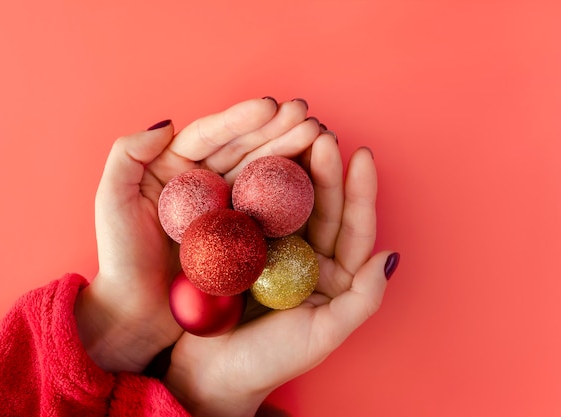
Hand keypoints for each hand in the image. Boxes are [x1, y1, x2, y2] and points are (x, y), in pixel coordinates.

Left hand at [75, 97, 319, 371]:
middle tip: (308, 116)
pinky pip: (270, 210)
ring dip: (292, 152)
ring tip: (320, 134)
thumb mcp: (112, 202)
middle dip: (277, 129)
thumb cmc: (120, 260)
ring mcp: (227, 210)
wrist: (138, 314)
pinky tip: (315, 173)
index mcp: (174, 167)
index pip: (210, 136)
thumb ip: (128, 155)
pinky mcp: (243, 236)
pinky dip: (293, 191)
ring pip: (261, 173)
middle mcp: (204, 183)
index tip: (270, 107)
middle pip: (243, 149)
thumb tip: (167, 123)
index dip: (240, 119)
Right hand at [164, 135, 398, 416]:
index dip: (360, 192)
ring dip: (293, 170)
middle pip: (323, 209)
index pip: (354, 229)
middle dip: (326, 171)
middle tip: (322, 134)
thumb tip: (389, 255)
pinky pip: (254, 212)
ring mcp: (273, 251)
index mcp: (332, 278)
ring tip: (295, 135)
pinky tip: (258, 158)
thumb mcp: (322, 336)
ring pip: (290, 204)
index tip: (362, 155)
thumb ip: (361, 300)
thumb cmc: (267, 363)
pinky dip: (257, 185)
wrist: (210, 376)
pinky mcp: (241, 248)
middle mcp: (307, 260)